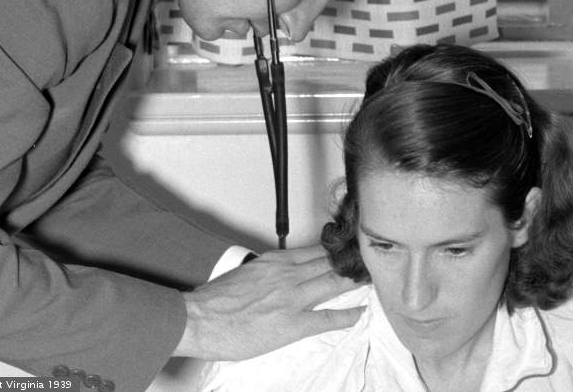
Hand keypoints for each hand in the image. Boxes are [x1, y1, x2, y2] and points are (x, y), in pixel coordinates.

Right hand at [173, 244, 363, 360]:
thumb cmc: (218, 300)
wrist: (202, 319)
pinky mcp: (292, 324)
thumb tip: (281, 273)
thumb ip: (270, 270)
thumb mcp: (247, 272)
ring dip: (354, 281)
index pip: (315, 250)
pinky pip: (326, 318)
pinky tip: (359, 313)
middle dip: (351, 261)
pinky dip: (346, 315)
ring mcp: (292, 299)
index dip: (336, 250)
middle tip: (368, 260)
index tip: (349, 248)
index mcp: (276, 261)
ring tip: (370, 279)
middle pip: (328, 263)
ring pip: (332, 283)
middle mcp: (288, 275)